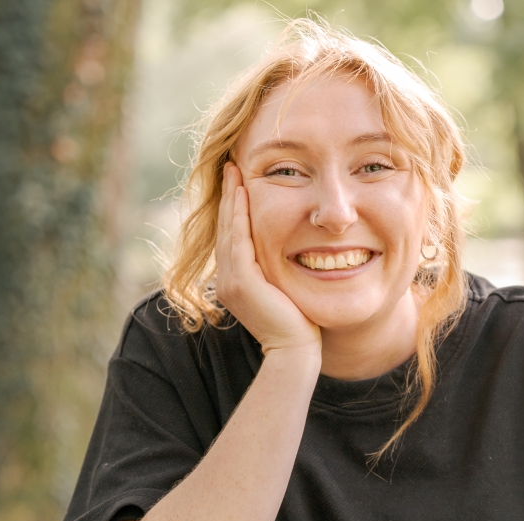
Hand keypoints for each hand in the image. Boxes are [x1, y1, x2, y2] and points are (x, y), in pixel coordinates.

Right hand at [216, 163, 320, 357]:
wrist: (294, 351)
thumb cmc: (298, 324)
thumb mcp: (283, 290)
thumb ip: (277, 272)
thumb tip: (291, 254)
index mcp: (234, 281)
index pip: (232, 236)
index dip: (233, 208)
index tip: (238, 182)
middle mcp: (225, 280)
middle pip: (225, 228)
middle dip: (227, 196)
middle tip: (230, 166)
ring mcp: (230, 281)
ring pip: (228, 230)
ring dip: (230, 198)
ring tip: (233, 171)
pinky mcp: (241, 281)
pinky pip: (238, 239)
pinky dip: (239, 214)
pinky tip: (243, 193)